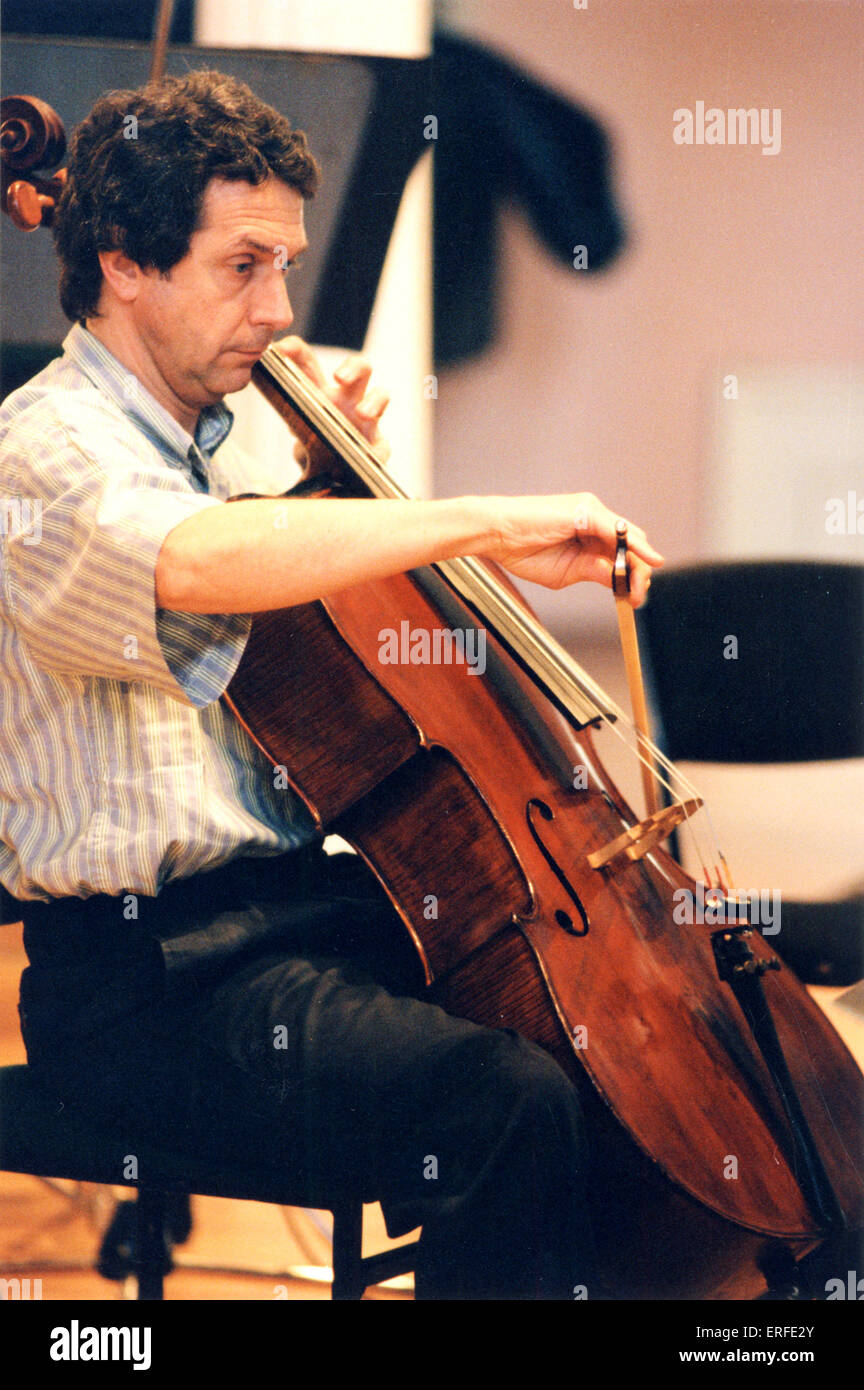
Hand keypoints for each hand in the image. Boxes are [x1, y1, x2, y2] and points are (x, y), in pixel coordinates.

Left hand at [273, 336, 390, 468]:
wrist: (325, 476)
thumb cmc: (310, 445)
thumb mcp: (292, 428)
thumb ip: (284, 414)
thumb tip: (272, 404)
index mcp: (319, 390)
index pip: (309, 361)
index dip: (296, 351)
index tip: (281, 350)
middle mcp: (345, 399)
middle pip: (359, 367)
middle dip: (352, 368)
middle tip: (339, 378)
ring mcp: (365, 420)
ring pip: (380, 396)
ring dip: (374, 402)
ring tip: (363, 414)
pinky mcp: (377, 445)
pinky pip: (382, 445)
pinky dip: (378, 449)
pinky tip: (369, 454)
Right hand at [483, 492, 663, 604]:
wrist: (496, 535)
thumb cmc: (522, 551)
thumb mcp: (566, 572)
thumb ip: (594, 572)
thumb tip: (620, 580)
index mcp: (588, 535)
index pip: (621, 553)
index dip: (632, 574)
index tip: (634, 598)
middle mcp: (594, 519)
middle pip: (631, 544)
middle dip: (639, 572)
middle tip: (637, 598)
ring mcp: (591, 511)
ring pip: (629, 536)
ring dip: (639, 563)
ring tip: (638, 587)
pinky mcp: (585, 509)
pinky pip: (616, 529)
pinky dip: (633, 546)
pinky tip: (644, 560)